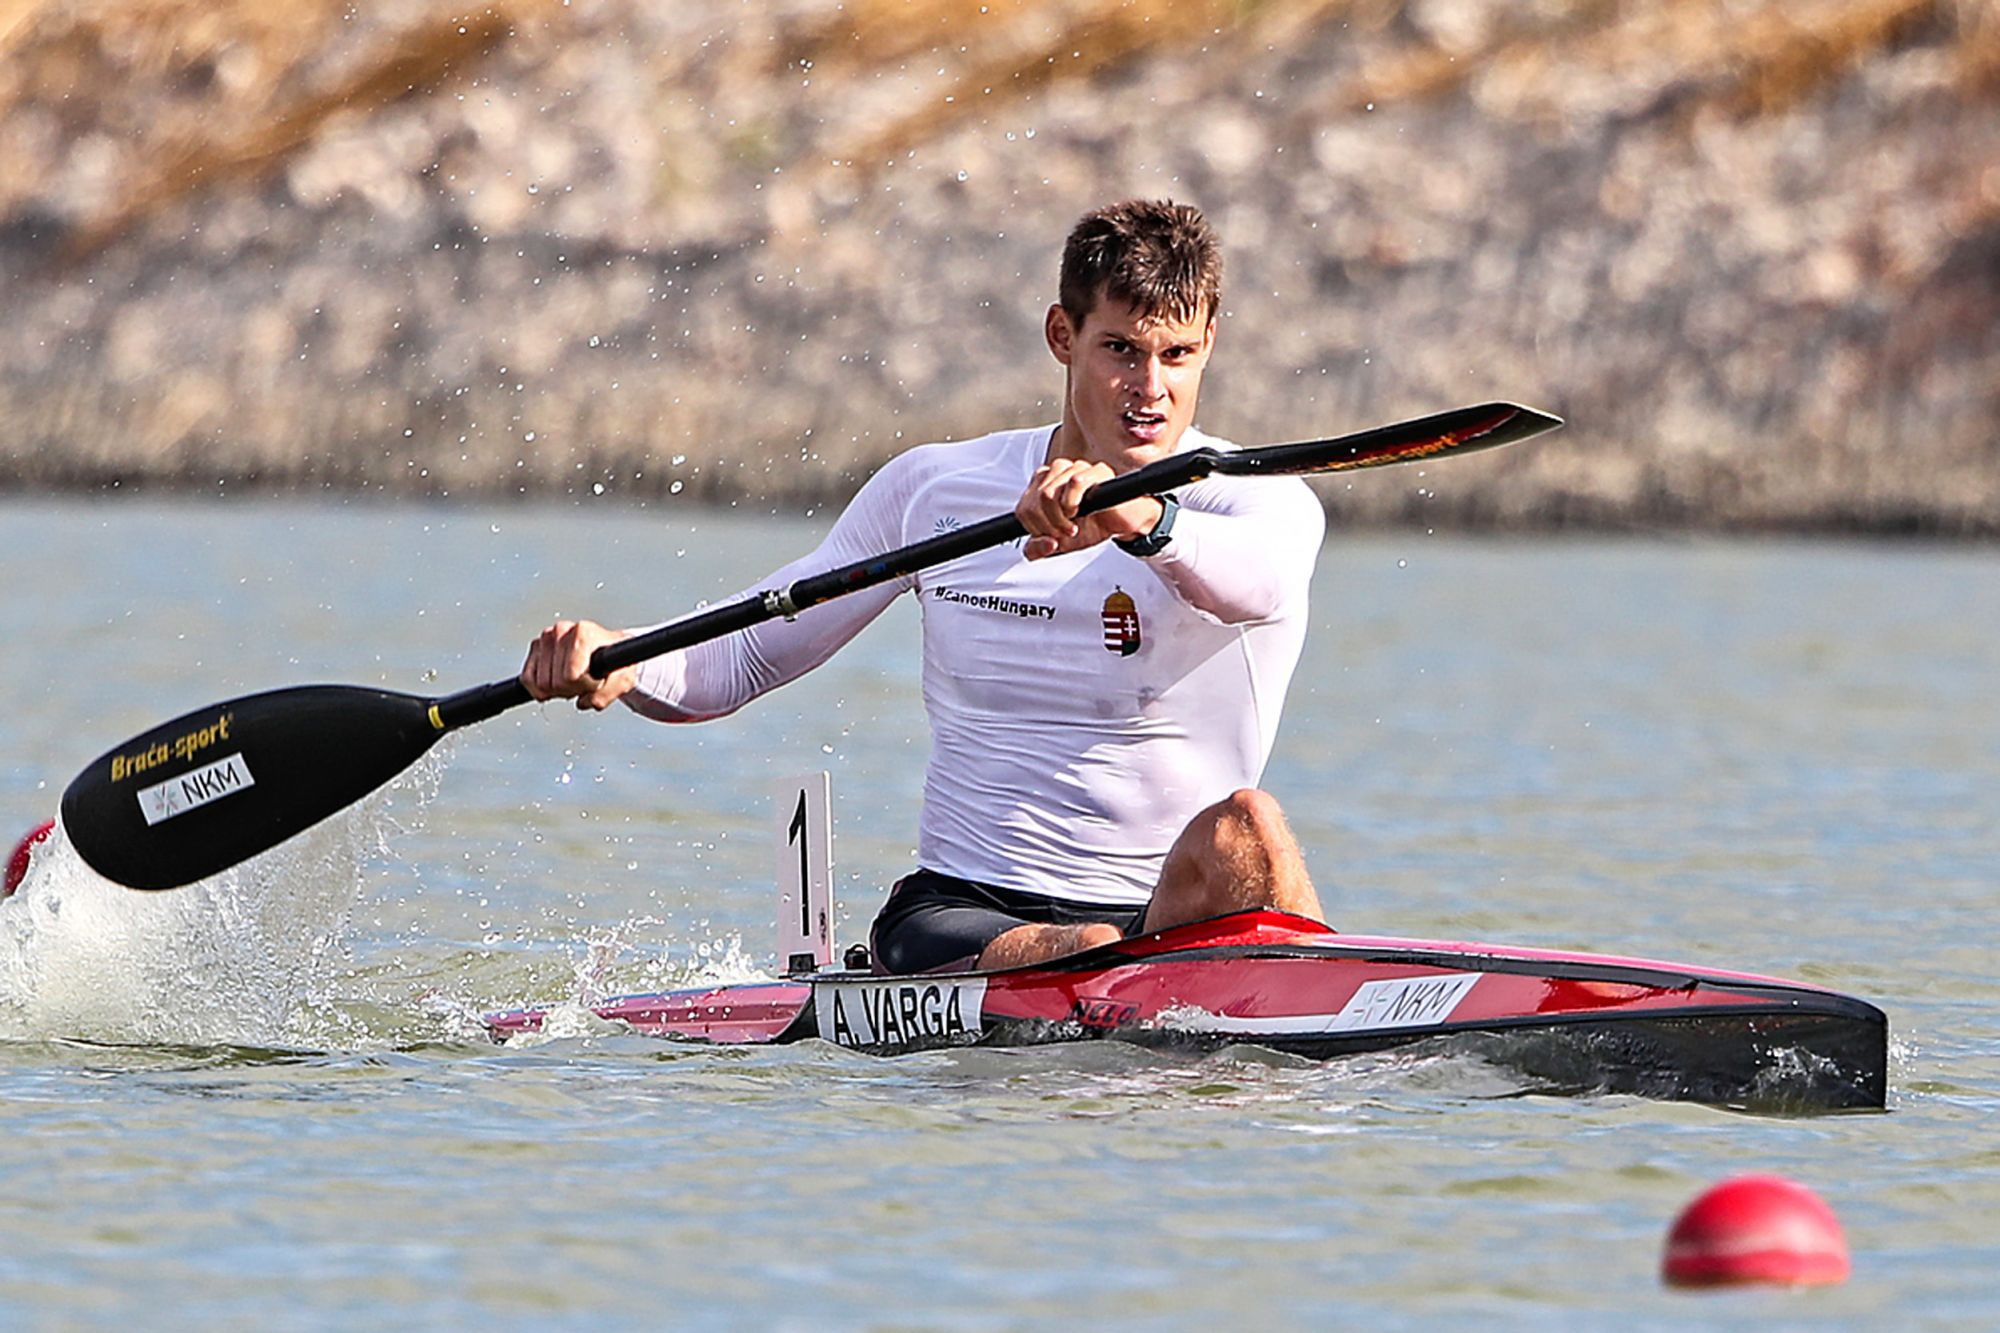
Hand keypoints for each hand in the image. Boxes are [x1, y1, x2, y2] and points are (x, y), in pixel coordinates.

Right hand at [519, 619, 638, 710]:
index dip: (586, 686)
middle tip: (585, 682)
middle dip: (571, 689)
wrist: (610, 650)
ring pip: (540, 683)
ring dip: (557, 689)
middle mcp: (561, 630)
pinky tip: (557, 680)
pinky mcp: (535, 646)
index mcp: (582, 633)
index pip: (571, 676)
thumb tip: (585, 703)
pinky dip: (541, 688)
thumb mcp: (623, 680)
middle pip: (555, 682)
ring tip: (573, 680)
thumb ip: (606, 695)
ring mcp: (546, 637)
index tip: (597, 680)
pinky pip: (527, 679)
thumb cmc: (616, 663)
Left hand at [1016, 459, 1163, 560]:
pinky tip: (1080, 512)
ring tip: (1072, 524)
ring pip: (1049, 491)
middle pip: (1036, 499)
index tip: (1051, 536)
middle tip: (1064, 532)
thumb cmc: (1092, 526)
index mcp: (1043, 486)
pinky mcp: (1096, 471)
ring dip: (1059, 516)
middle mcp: (1057, 474)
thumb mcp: (1060, 545)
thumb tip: (1042, 544)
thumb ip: (1038, 550)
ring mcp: (1076, 469)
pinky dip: (1073, 503)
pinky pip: (1074, 481)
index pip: (1024, 507)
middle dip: (1048, 525)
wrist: (1122, 524)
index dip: (1035, 528)